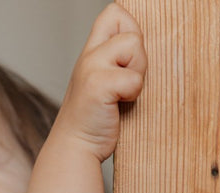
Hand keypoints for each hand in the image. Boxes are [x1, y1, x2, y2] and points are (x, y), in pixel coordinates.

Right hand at [24, 3, 145, 192]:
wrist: (75, 151)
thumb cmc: (95, 124)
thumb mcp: (105, 85)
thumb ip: (119, 64)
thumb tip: (144, 49)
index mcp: (92, 52)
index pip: (114, 13)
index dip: (130, 28)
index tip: (128, 62)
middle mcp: (89, 54)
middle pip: (122, 18)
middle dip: (136, 46)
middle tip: (127, 78)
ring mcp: (91, 67)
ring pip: (134, 44)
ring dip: (137, 72)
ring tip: (123, 95)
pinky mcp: (98, 85)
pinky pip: (134, 78)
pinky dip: (133, 93)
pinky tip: (119, 107)